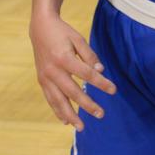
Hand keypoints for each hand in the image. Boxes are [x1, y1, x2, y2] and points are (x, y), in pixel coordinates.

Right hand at [29, 14, 116, 130]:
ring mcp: (45, 77)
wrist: (40, 28)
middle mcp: (53, 70)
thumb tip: (100, 71)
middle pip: (72, 92)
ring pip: (58, 100)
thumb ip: (89, 56)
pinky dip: (57, 111)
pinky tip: (65, 121)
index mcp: (64, 58)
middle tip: (101, 114)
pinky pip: (50, 99)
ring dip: (70, 115)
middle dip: (87, 105)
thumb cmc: (63, 33)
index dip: (101, 83)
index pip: (86, 74)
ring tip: (81, 127)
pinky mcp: (41, 80)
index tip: (113, 90)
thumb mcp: (78, 39)